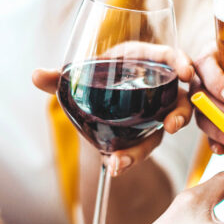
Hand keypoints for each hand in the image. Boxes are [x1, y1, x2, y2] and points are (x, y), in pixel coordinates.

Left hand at [33, 42, 193, 173]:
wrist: (95, 103)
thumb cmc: (95, 78)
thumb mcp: (79, 77)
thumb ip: (59, 78)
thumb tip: (37, 76)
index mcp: (143, 60)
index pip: (171, 57)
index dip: (181, 62)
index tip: (185, 72)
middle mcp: (158, 86)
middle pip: (180, 98)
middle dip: (181, 114)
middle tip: (171, 126)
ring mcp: (158, 110)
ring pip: (167, 127)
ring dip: (150, 145)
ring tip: (126, 159)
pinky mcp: (150, 131)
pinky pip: (147, 144)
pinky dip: (131, 156)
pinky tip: (115, 165)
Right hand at [190, 49, 223, 153]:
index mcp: (213, 55)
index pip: (206, 65)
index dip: (217, 82)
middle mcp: (202, 77)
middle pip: (201, 96)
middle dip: (222, 114)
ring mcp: (202, 98)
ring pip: (201, 116)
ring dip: (218, 130)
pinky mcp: (206, 116)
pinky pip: (206, 131)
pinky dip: (213, 141)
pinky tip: (222, 150)